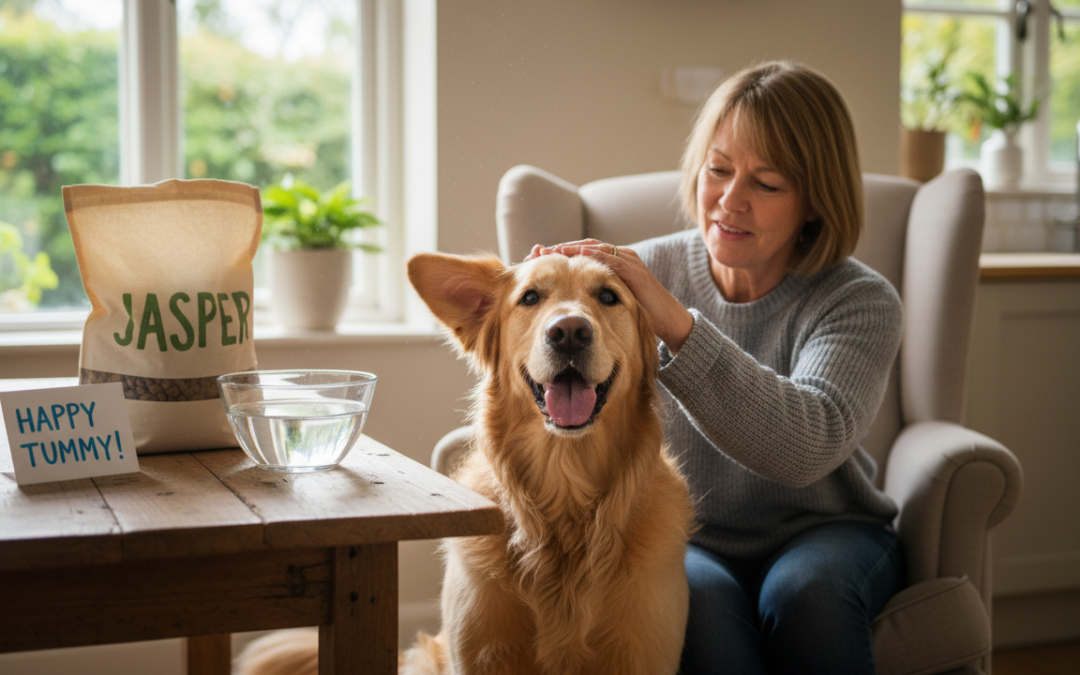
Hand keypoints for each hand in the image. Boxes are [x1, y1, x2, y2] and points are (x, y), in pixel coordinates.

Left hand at [527, 239, 693, 353]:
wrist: (670, 324)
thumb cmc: (639, 318)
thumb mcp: (610, 306)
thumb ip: (592, 301)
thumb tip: (563, 311)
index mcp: (611, 265)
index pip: (579, 255)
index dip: (556, 256)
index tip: (533, 260)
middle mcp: (618, 258)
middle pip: (581, 248)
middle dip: (557, 250)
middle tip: (534, 253)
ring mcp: (628, 262)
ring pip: (593, 250)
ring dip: (569, 250)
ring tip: (549, 252)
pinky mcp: (635, 271)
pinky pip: (612, 261)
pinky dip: (594, 257)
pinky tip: (577, 257)